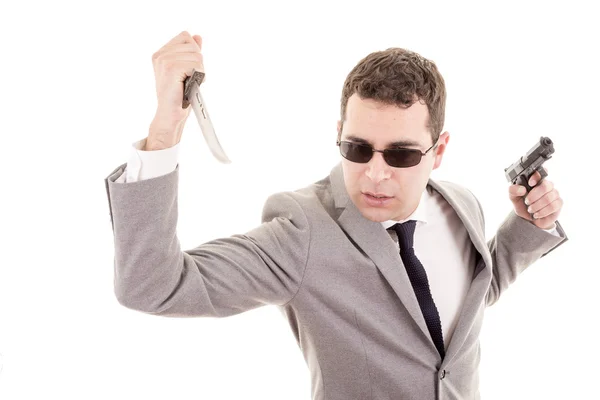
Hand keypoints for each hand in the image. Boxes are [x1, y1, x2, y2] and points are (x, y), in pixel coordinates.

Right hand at [147, 31, 203, 148]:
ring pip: (197, 55)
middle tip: (188, 79)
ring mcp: (164, 60)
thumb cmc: (179, 96)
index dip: (193, 53)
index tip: (187, 70)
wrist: (171, 115)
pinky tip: (189, 85)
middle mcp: (160, 55)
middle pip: (193, 45)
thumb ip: (190, 53)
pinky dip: (198, 76)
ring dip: (198, 71)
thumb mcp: (186, 70)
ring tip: (188, 83)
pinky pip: (196, 64)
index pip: (186, 37)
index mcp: (161, 54)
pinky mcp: (171, 68)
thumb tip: (197, 36)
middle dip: (197, 63)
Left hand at [508, 167, 562, 229]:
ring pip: (548, 198)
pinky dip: (542, 212)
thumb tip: (522, 189)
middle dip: (534, 196)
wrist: (528, 219)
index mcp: (535, 181)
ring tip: (530, 209)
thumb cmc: (522, 205)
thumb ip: (513, 190)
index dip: (536, 176)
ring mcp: (554, 193)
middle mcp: (547, 185)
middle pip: (545, 186)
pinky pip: (553, 206)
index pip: (540, 173)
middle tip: (527, 202)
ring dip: (536, 206)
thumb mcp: (513, 197)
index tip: (530, 183)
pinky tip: (537, 214)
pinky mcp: (559, 203)